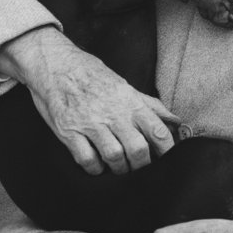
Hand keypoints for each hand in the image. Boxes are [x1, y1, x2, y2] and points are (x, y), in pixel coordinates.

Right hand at [0, 28, 178, 174]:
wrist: (56, 64)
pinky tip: (98, 164)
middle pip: (137, 149)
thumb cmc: (92, 75)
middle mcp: (112, 112)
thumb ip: (150, 105)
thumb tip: (176, 119)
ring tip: (120, 167)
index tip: (168, 160)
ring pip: (114, 157)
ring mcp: (90, 123)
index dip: (167, 150)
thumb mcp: (124, 85)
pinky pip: (87, 160)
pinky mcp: (69, 132)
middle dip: (142, 165)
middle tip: (140, 168)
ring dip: (120, 168)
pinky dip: (96, 168)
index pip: (157, 130)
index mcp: (129, 100)